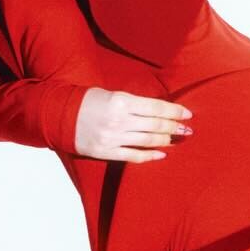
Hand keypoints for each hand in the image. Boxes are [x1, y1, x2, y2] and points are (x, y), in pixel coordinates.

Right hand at [73, 88, 192, 160]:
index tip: (187, 114)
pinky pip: (133, 156)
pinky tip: (161, 154)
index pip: (155, 107)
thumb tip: (159, 111)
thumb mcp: (112, 94)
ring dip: (165, 140)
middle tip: (186, 130)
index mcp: (120, 101)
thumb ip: (134, 103)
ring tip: (176, 139)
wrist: (61, 116)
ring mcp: (112, 138)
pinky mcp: (106, 151)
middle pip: (154, 125)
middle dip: (174, 127)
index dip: (174, 111)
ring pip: (147, 141)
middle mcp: (118, 120)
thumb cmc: (88, 102)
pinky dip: (150, 156)